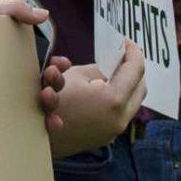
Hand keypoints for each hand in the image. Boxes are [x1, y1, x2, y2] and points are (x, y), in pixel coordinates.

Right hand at [36, 39, 147, 156]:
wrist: (39, 138)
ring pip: (133, 103)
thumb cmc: (54, 100)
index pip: (136, 71)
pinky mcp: (106, 137)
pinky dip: (118, 99)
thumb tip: (112, 66)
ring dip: (127, 85)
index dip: (134, 52)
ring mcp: (115, 131)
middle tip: (123, 56)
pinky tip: (104, 90)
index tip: (127, 42)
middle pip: (141, 88)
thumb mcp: (75, 75)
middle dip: (134, 69)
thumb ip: (99, 69)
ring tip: (114, 71)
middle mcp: (120, 118)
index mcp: (114, 99)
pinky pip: (122, 113)